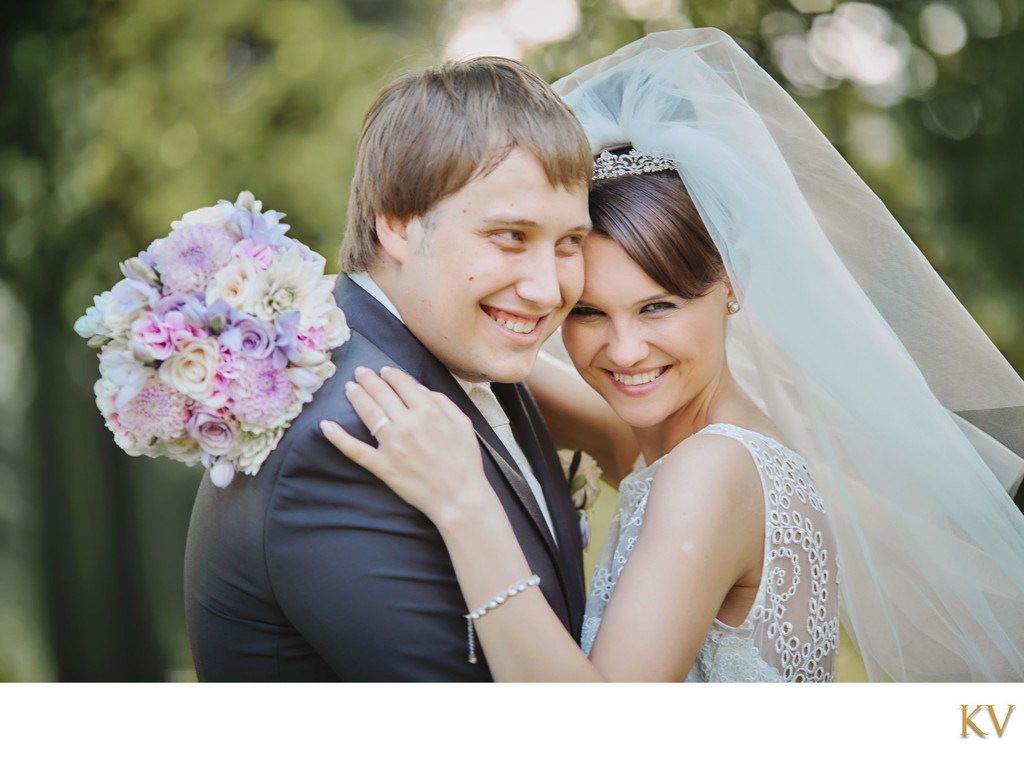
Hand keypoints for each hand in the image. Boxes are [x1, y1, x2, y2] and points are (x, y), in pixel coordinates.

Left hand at [320, 366, 490, 524]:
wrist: (459, 497)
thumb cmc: (465, 461)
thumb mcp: (463, 423)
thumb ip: (443, 402)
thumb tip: (421, 389)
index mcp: (428, 411)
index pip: (403, 383)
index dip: (391, 374)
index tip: (384, 371)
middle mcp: (407, 423)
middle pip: (381, 393)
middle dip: (368, 379)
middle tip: (360, 372)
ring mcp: (392, 445)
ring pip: (368, 413)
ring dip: (356, 396)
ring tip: (349, 387)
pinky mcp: (382, 466)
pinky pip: (355, 450)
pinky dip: (338, 437)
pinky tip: (325, 425)